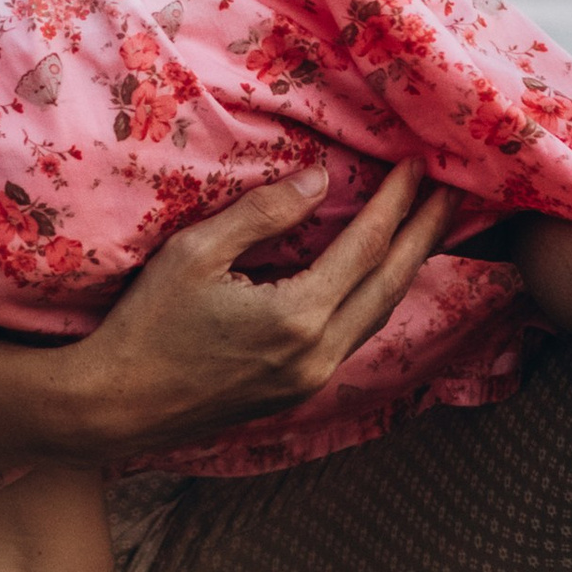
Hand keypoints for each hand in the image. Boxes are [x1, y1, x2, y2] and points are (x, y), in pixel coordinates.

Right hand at [57, 160, 458, 456]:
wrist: (115, 406)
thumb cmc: (146, 324)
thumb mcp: (195, 253)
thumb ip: (263, 215)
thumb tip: (320, 179)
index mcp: (296, 316)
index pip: (366, 247)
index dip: (396, 203)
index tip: (417, 165)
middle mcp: (317, 354)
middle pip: (391, 285)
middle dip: (427, 235)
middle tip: (456, 193)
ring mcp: (311, 379)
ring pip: (379, 316)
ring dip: (408, 267)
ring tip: (430, 227)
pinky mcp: (298, 391)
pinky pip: (355, 336)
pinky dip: (377, 298)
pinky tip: (380, 275)